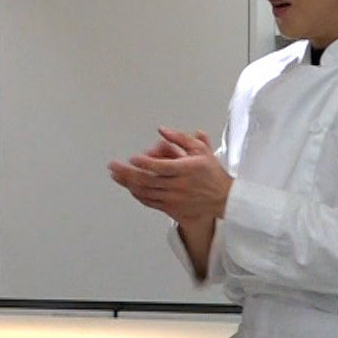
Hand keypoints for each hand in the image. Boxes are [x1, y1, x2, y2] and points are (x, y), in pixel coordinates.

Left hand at [109, 128, 231, 222]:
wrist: (224, 198)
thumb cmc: (211, 172)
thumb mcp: (200, 149)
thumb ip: (180, 138)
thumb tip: (161, 130)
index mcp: (186, 169)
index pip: (160, 167)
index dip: (144, 163)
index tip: (132, 158)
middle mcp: (179, 185)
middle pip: (147, 180)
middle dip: (127, 173)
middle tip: (113, 166)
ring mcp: (174, 199)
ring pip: (146, 192)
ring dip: (128, 184)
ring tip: (115, 176)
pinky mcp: (172, 208)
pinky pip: (150, 202)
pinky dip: (137, 194)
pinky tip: (129, 187)